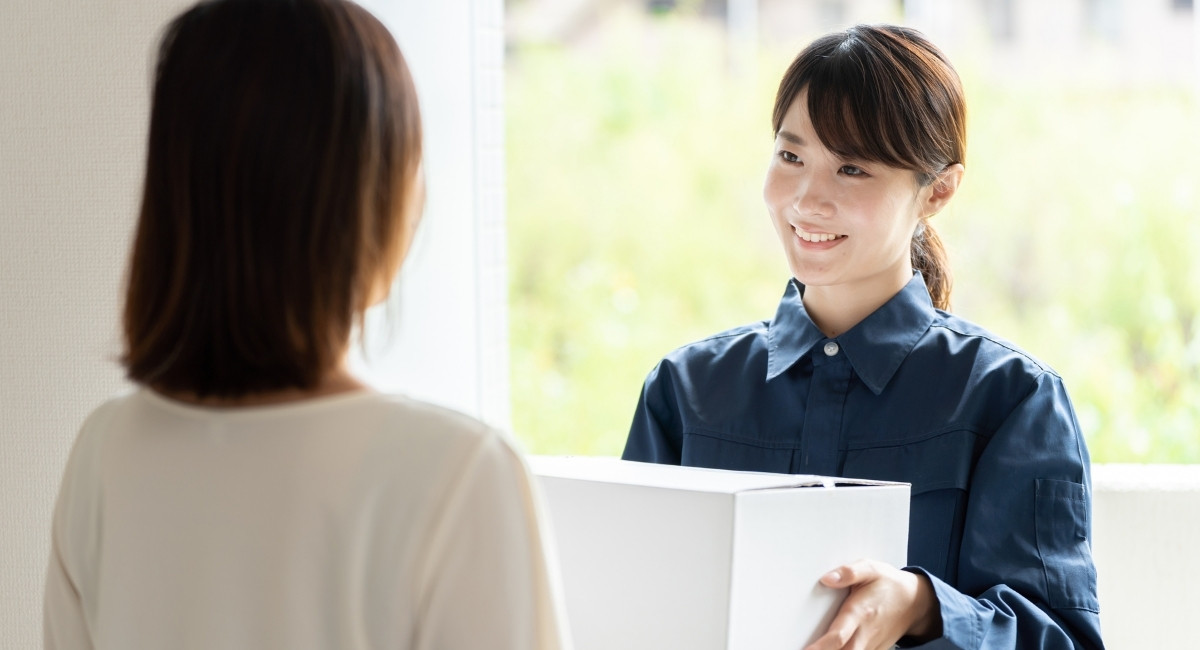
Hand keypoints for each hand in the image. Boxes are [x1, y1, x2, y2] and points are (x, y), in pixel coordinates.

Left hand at [803, 559, 939, 649]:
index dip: (820, 647)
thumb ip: (849, 572)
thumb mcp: (871, 569)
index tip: (805, 649)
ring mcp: (870, 645)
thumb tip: (827, 579)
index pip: (838, 636)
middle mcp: (864, 633)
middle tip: (803, 649)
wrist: (914, 602)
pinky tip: (828, 647)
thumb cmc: (888, 584)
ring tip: (810, 648)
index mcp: (860, 613)